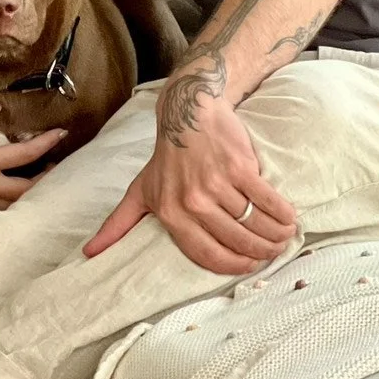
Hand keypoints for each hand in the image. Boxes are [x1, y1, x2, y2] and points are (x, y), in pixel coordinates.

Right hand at [0, 102, 66, 214]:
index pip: (22, 156)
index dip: (45, 145)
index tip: (61, 134)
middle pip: (26, 190)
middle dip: (48, 179)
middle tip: (62, 165)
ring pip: (13, 204)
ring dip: (32, 193)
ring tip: (44, 178)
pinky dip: (13, 201)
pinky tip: (15, 191)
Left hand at [84, 93, 295, 274]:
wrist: (188, 112)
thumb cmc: (165, 158)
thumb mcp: (140, 190)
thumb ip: (118, 224)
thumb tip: (89, 254)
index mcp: (169, 213)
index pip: (206, 255)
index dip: (232, 266)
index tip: (249, 266)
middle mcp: (191, 201)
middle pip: (235, 241)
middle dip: (259, 252)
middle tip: (272, 251)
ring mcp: (215, 183)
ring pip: (253, 223)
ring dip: (275, 235)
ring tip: (283, 237)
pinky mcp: (238, 166)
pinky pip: (266, 200)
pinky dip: (282, 214)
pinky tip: (289, 219)